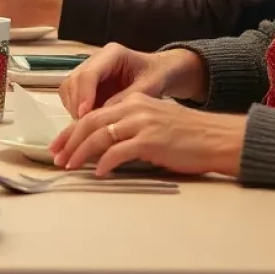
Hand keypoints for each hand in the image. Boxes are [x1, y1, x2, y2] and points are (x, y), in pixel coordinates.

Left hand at [48, 93, 246, 177]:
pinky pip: (118, 151)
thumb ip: (128, 127)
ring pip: (99, 135)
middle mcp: (133, 107)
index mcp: (132, 101)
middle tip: (57, 156)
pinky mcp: (150, 140)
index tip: (61, 144)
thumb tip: (103, 145)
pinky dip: (104, 162)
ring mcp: (141, 123)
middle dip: (70, 140)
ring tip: (70, 166)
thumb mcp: (153, 121)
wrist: (217, 138)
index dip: (73, 130)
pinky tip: (97, 172)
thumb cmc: (188, 136)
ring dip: (81, 152)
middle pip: (90, 122)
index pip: (93, 113)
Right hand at [57, 43, 208, 119]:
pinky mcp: (88, 82)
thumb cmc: (158, 76)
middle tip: (82, 127)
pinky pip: (72, 94)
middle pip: (74, 79)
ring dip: (73, 107)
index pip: (89, 73)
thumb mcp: (150, 87)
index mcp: (112, 54)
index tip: (85, 116)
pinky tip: (86, 123)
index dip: (84, 95)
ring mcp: (90, 69)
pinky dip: (75, 108)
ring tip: (84, 127)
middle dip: (76, 103)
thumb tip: (104, 115)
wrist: (160, 70)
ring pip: (69, 86)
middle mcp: (96, 59)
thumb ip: (127, 99)